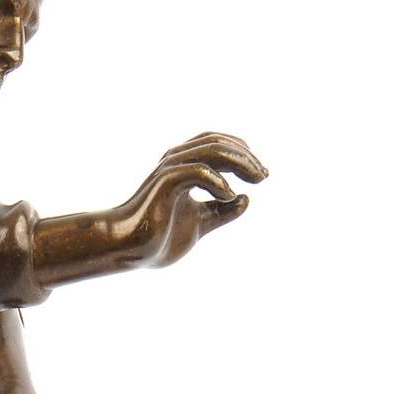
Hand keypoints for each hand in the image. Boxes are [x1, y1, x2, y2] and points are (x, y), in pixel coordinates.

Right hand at [111, 132, 267, 268]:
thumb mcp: (201, 223)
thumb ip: (222, 212)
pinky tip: (229, 195)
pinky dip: (218, 181)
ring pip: (211, 151)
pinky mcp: (165, 183)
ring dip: (238, 163)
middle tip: (264, 176)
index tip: (262, 175)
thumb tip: (245, 199)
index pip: (218, 145)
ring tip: (255, 180)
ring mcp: (170, 169)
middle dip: (246, 157)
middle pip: (219, 143)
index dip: (243, 154)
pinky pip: (197, 171)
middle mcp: (177, 161)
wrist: (129, 249)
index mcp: (185, 166)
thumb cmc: (160, 237)